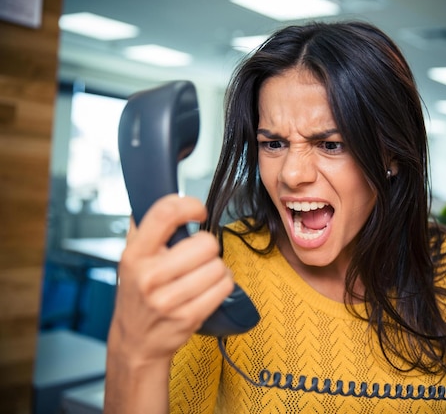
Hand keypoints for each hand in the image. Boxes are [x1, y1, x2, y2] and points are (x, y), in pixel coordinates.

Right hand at [108, 193, 233, 364]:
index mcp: (134, 255)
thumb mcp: (130, 259)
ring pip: (218, 265)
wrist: (136, 342)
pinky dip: (223, 284)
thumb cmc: (137, 295)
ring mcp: (169, 299)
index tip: (197, 210)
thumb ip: (143, 227)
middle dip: (208, 246)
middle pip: (205, 242)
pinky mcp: (188, 317)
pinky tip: (208, 288)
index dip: (189, 205)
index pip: (164, 214)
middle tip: (197, 256)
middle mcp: (149, 276)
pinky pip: (224, 286)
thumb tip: (157, 192)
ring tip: (202, 274)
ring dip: (217, 268)